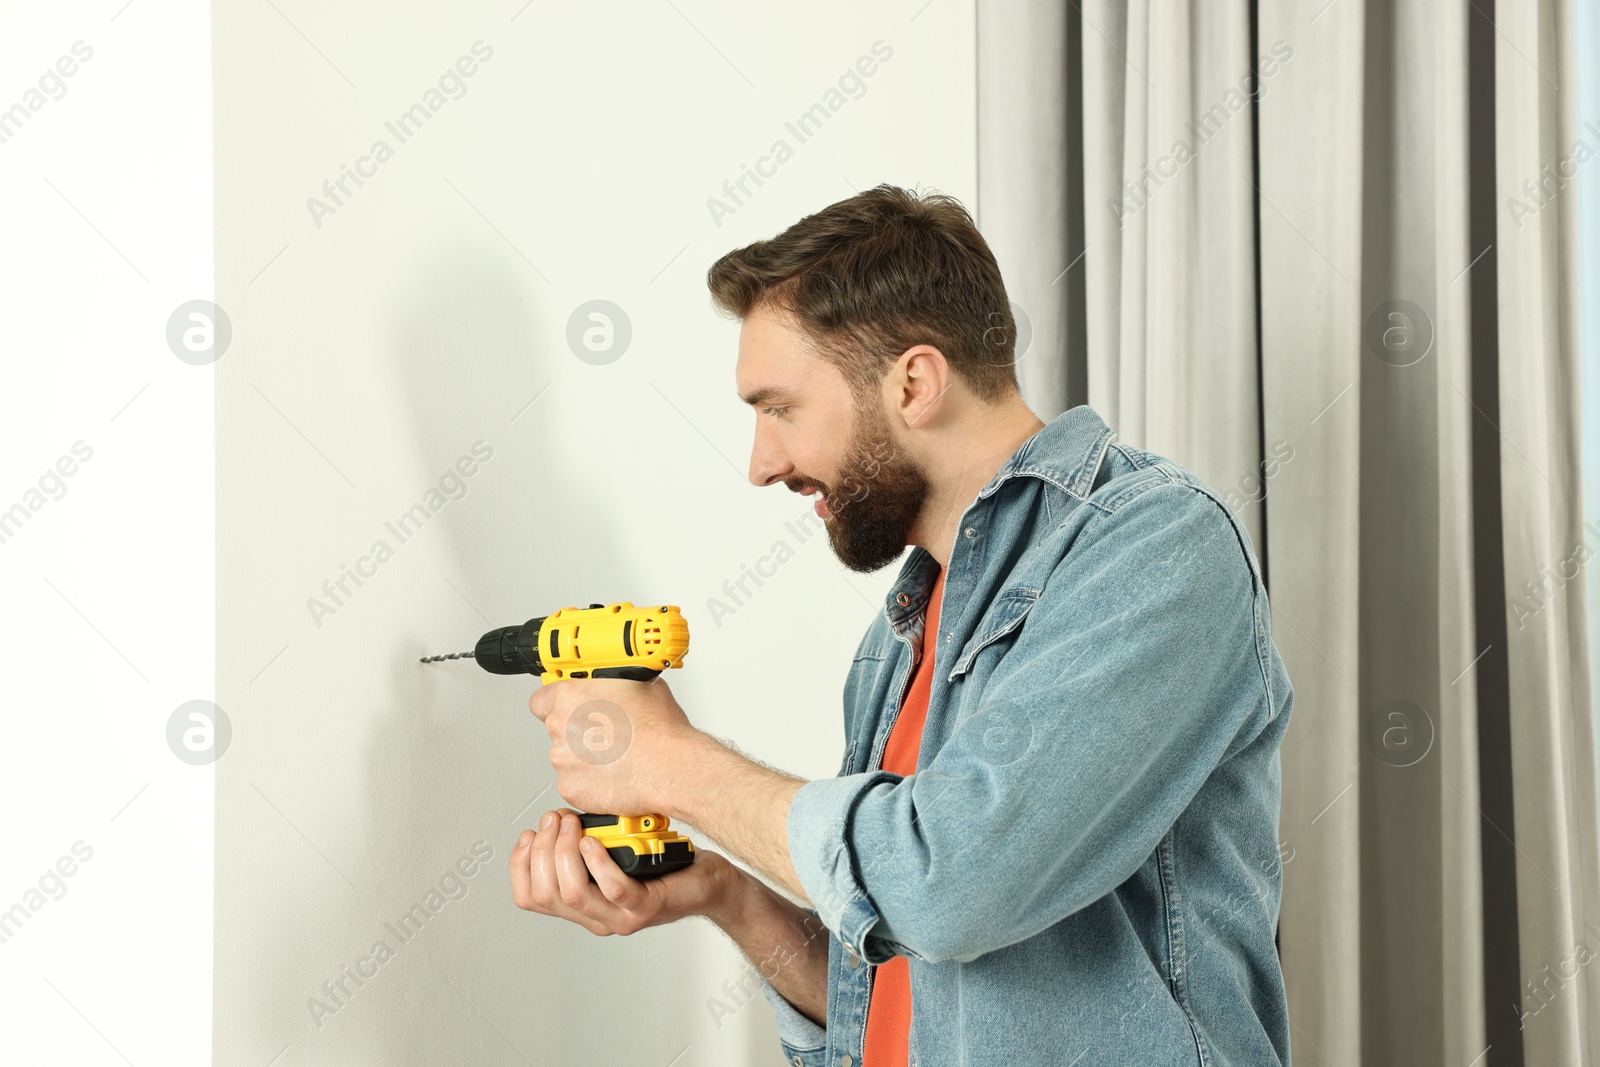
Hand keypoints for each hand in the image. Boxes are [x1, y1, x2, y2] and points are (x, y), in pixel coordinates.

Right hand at [509, 807, 737, 935]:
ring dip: (563, 851)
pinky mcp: (646, 907)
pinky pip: (612, 889)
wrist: (710, 881)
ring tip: (571, 824)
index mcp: (584, 906)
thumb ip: (585, 845)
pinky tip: (593, 841)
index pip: (530, 898)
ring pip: (572, 894)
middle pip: (546, 894)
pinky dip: (597, 862)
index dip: (520, 865)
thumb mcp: (614, 852)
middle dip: (542, 850)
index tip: (529, 834)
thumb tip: (558, 820)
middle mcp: (597, 917)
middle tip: (555, 820)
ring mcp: (621, 916)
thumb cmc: (665, 866)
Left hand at [528, 677, 698, 817]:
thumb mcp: (643, 686)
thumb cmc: (660, 730)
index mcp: (572, 696)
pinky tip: (614, 776)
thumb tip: (624, 684)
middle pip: (558, 729)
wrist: (670, 767)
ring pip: (567, 759)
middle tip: (605, 735)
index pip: (542, 699)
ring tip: (616, 758)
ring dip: (585, 759)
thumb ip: (619, 685)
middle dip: (578, 733)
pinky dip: (590, 783)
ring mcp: (563, 760)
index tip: (566, 708)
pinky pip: (575, 784)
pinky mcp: (571, 788)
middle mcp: (561, 726)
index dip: (556, 704)